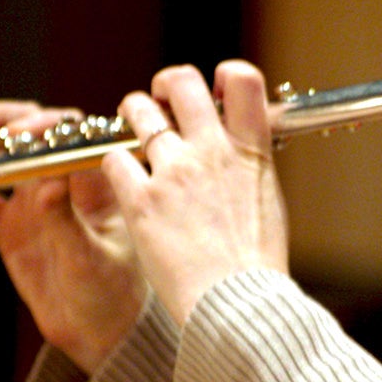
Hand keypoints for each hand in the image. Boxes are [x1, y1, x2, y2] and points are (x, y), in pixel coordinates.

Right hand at [0, 101, 145, 371]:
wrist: (100, 332)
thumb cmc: (114, 293)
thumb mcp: (92, 260)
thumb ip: (68, 223)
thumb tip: (47, 184)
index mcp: (95, 179)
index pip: (70, 135)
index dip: (44, 125)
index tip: (19, 132)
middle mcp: (64, 181)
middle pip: (32, 134)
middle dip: (1, 123)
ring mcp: (35, 201)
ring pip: (4, 160)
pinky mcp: (11, 227)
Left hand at [104, 61, 287, 324]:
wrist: (238, 306)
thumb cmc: (256, 265)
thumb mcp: (268, 201)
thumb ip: (249, 165)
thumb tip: (239, 148)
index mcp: (250, 151)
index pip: (243, 78)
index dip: (223, 75)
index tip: (213, 91)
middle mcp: (211, 151)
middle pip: (181, 81)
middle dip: (165, 85)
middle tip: (160, 103)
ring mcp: (174, 172)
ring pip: (137, 110)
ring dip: (132, 114)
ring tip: (133, 133)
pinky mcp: (141, 200)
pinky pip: (113, 159)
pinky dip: (114, 164)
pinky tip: (123, 180)